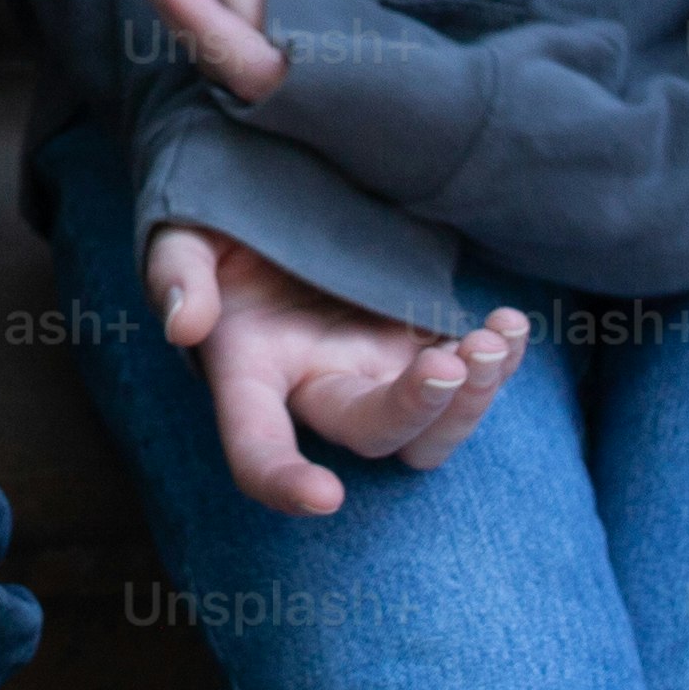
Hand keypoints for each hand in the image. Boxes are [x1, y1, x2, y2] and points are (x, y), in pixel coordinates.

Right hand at [145, 217, 527, 518]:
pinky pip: (468, 384)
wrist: (271, 192)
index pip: (257, 446)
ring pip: (430, 434)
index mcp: (251, 369)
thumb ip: (177, 272)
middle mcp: (317, 385)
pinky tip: (511, 326)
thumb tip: (185, 325)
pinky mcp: (417, 345)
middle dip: (418, 411)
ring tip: (494, 339)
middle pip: (371, 433)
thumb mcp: (181, 229)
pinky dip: (500, 365)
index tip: (326, 497)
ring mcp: (374, 370)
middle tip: (453, 362)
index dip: (283, 481)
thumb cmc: (217, 217)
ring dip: (472, 402)